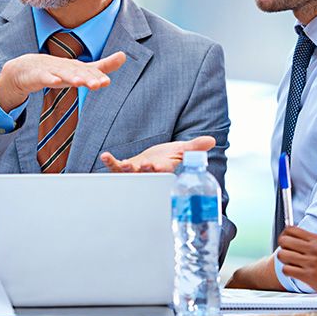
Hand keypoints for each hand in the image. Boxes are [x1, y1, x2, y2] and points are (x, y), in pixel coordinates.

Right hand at [0, 51, 126, 111]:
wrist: (25, 69)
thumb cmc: (57, 70)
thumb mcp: (80, 70)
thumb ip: (102, 67)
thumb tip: (124, 56)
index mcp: (76, 66)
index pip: (89, 72)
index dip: (97, 76)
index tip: (106, 82)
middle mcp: (65, 66)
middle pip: (78, 72)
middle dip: (88, 78)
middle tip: (100, 84)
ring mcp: (50, 70)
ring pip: (62, 74)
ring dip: (72, 77)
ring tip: (81, 83)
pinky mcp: (37, 75)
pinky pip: (43, 77)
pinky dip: (48, 78)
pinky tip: (54, 81)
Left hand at [101, 135, 215, 172]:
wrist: (154, 161)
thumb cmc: (169, 156)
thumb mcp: (182, 150)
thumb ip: (195, 147)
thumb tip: (212, 141)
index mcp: (164, 170)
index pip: (164, 172)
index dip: (161, 170)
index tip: (160, 166)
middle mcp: (149, 174)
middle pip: (146, 174)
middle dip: (144, 171)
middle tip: (143, 166)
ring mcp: (135, 173)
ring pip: (130, 173)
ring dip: (125, 169)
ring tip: (122, 163)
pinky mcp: (124, 168)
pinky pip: (115, 167)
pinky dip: (110, 162)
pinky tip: (105, 156)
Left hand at [277, 226, 316, 305]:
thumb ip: (311, 244)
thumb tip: (292, 240)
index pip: (290, 229)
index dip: (284, 236)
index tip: (286, 243)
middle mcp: (314, 248)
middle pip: (283, 240)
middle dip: (282, 248)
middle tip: (287, 255)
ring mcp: (312, 261)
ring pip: (282, 254)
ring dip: (283, 261)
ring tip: (291, 265)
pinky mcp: (309, 275)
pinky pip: (286, 269)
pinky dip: (287, 272)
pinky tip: (295, 274)